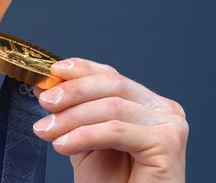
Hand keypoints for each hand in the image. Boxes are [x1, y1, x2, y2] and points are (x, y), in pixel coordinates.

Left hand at [32, 58, 187, 182]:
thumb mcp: (85, 140)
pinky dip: (84, 135)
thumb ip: (73, 113)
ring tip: (46, 131)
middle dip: (72, 92)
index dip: (81, 70)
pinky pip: (117, 130)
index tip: (52, 72)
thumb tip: (47, 86)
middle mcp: (164, 110)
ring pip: (112, 107)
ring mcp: (170, 125)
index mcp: (146, 104)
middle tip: (44, 103)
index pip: (111, 76)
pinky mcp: (168, 143)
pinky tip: (63, 145)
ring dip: (72, 118)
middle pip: (113, 85)